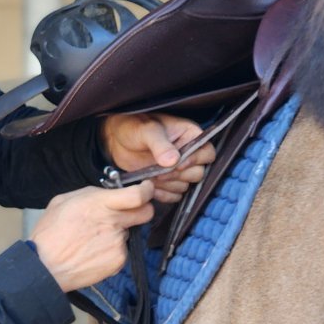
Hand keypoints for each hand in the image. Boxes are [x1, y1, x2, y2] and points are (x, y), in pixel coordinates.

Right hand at [30, 182, 155, 290]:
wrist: (45, 267)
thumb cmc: (50, 233)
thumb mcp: (64, 200)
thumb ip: (92, 194)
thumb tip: (109, 195)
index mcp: (100, 204)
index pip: (137, 195)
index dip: (146, 191)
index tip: (146, 189)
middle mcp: (113, 223)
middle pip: (145, 213)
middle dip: (142, 210)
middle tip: (128, 213)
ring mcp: (118, 243)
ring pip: (129, 232)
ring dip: (118, 232)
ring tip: (93, 239)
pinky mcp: (119, 261)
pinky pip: (122, 250)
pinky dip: (112, 250)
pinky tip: (94, 252)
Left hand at [101, 113, 215, 203]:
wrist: (116, 139)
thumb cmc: (133, 127)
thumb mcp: (146, 131)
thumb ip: (160, 144)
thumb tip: (173, 161)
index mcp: (190, 135)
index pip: (207, 153)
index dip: (194, 161)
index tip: (176, 164)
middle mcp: (189, 153)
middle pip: (198, 173)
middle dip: (178, 175)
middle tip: (159, 172)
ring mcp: (179, 169)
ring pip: (186, 186)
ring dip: (169, 185)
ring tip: (152, 176)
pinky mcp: (169, 182)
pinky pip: (175, 196)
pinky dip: (163, 194)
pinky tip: (150, 185)